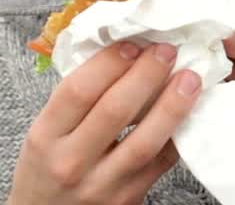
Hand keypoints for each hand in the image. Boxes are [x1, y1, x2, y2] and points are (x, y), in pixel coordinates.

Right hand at [7, 41, 202, 204]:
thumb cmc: (46, 169)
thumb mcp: (44, 133)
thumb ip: (75, 100)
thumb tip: (121, 54)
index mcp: (45, 137)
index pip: (78, 91)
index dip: (109, 63)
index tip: (132, 44)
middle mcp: (71, 163)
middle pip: (114, 110)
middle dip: (147, 74)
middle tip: (167, 50)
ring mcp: (101, 186)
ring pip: (144, 142)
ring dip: (172, 106)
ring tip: (190, 79)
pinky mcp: (128, 200)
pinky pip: (159, 165)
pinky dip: (176, 136)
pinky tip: (188, 114)